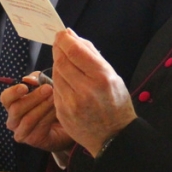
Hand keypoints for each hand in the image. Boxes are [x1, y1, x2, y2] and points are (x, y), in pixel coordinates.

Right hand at [1, 77, 73, 152]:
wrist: (65, 123)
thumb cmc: (50, 102)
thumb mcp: (44, 85)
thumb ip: (36, 80)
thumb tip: (28, 79)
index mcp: (12, 105)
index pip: (5, 98)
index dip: (13, 92)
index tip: (25, 87)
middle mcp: (13, 121)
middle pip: (16, 109)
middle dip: (33, 97)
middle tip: (48, 89)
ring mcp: (22, 133)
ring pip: (28, 119)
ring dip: (43, 106)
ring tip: (55, 98)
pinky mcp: (33, 140)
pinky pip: (40, 127)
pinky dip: (49, 116)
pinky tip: (57, 110)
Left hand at [50, 29, 135, 156]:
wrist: (114, 137)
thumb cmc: (116, 103)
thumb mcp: (112, 75)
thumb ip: (92, 54)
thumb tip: (72, 35)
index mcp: (101, 77)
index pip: (74, 51)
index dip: (64, 39)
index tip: (61, 34)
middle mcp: (85, 90)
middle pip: (61, 61)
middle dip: (58, 49)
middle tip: (59, 43)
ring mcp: (72, 103)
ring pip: (56, 74)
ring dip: (58, 65)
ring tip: (66, 63)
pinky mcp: (63, 112)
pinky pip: (56, 90)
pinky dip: (59, 82)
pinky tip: (67, 81)